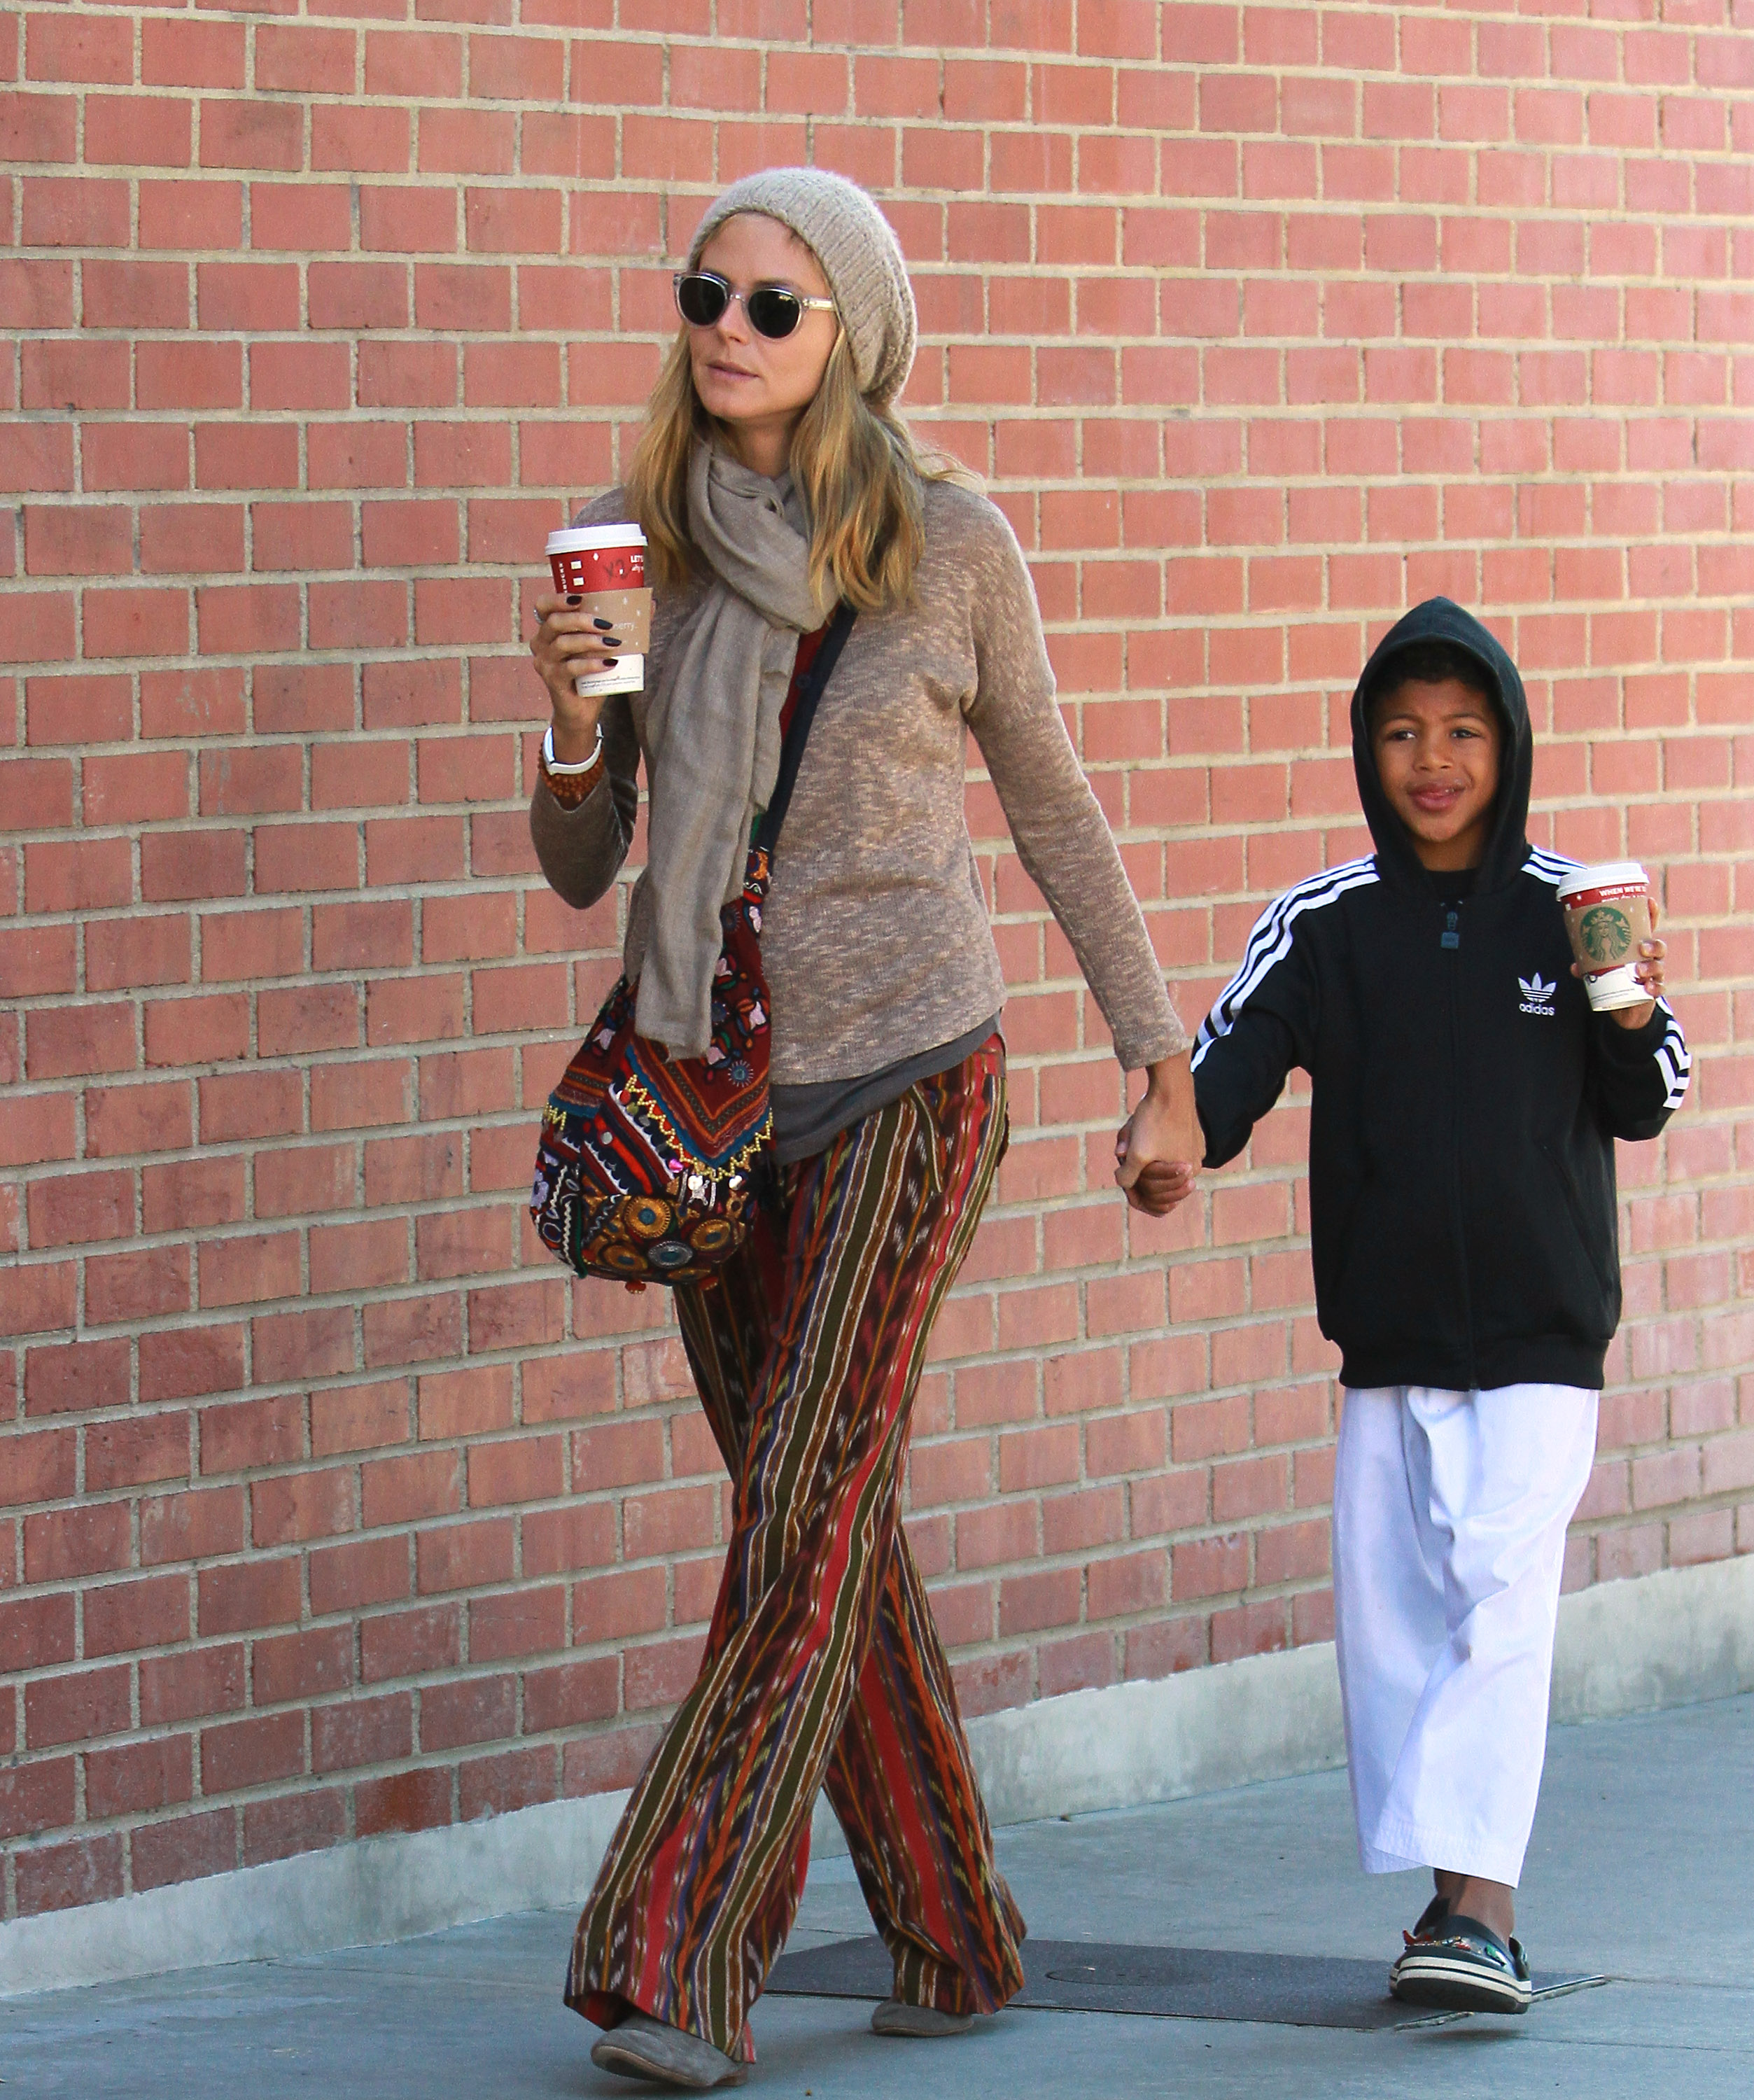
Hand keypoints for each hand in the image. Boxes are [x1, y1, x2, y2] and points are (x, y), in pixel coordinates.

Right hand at [529, 591, 618, 758]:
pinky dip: (592, 664)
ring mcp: (544, 662)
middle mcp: (541, 643)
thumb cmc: (592, 673)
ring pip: (563, 644)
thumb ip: (622, 624)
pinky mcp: (552, 680)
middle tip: (606, 624)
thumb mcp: (604, 646)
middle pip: (555, 622)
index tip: (581, 597)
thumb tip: (652, 604)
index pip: (543, 605)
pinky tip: (610, 663)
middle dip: (581, 619)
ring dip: (590, 641)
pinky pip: (571, 668)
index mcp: (550, 629)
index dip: (558, 599)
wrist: (582, 710)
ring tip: (612, 643)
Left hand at [1115, 1051, 1201, 1215]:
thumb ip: (1127, 1176)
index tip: (1126, 1185)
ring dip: (1142, 1154)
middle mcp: (1194, 1166)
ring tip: (1132, 1133)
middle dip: (1139, 1171)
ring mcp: (1194, 1150)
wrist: (1171, 1086)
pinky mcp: (1191, 1135)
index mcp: (1187, 1175)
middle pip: (1160, 1180)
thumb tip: (1124, 1184)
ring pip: (1161, 1161)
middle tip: (1123, 1152)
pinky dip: (1152, 1142)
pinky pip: (1166, 1146)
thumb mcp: (1137, 1153)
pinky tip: (1140, 1125)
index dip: (1138, 1193)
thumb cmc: (1155, 1121)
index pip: (1158, 1196)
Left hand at [1572, 900, 1665, 1029]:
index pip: (1648, 929)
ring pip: (1659, 967)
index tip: (1649, 901)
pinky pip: (1659, 989)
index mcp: (1638, 948)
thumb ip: (1589, 966)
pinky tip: (1648, 988)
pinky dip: (1655, 988)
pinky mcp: (1653, 991)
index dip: (1651, 914)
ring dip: (1651, 967)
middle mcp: (1650, 959)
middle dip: (1653, 945)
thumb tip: (1575, 966)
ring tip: (1638, 970)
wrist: (1626, 1006)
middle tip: (1642, 947)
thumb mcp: (1601, 969)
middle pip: (1659, 947)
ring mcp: (1654, 975)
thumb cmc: (1615, 979)